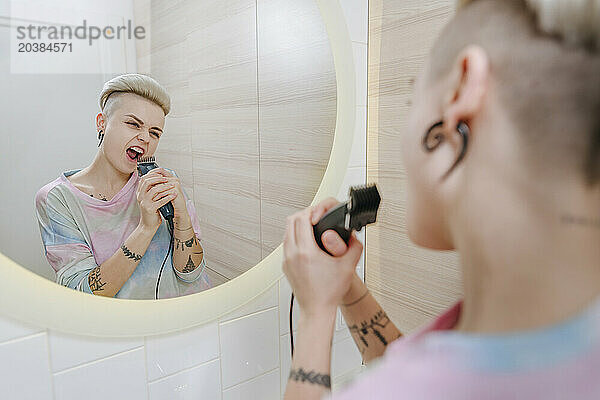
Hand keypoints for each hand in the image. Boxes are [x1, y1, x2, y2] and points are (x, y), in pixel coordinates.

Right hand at [135, 168, 180, 231]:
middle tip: (167, 179)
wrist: (148, 225)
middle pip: (147, 182)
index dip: (153, 174)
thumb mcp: (149, 199)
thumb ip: (151, 190)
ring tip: (172, 186)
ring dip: (165, 187)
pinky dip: (168, 197)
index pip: (144, 179)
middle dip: (158, 178)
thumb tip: (158, 178)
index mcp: (139, 193)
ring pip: (154, 190)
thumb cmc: (151, 212)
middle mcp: (140, 197)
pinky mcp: (150, 209)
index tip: (161, 173)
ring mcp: (144, 203)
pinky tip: (174, 195)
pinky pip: (160, 201)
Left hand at [283, 201, 362, 317]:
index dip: (312, 211)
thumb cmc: (330, 293)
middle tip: (316, 217)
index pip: (302, 219)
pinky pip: (287, 244)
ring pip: (287, 232)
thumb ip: (355, 246)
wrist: (317, 310)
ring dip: (298, 225)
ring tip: (312, 227)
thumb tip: (354, 235)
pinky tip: (307, 242)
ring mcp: (286, 260)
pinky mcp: (285, 266)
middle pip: (291, 221)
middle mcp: (292, 254)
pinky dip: (295, 237)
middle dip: (304, 215)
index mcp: (306, 251)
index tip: (320, 213)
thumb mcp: (348, 267)